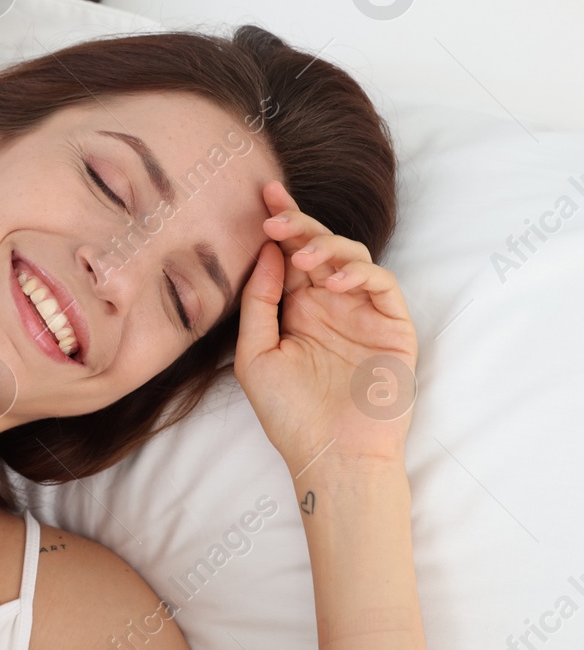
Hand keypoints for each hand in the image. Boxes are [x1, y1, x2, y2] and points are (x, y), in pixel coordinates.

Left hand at [234, 181, 418, 476]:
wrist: (332, 456)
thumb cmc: (289, 413)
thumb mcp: (256, 353)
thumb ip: (260, 302)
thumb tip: (268, 251)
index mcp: (296, 308)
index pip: (288, 255)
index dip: (280, 222)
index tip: (261, 193)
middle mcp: (330, 304)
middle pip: (320, 247)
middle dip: (299, 223)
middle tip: (273, 213)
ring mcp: (363, 313)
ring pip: (352, 256)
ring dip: (326, 246)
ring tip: (302, 257)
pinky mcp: (393, 327)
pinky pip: (382, 284)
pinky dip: (358, 273)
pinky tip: (332, 282)